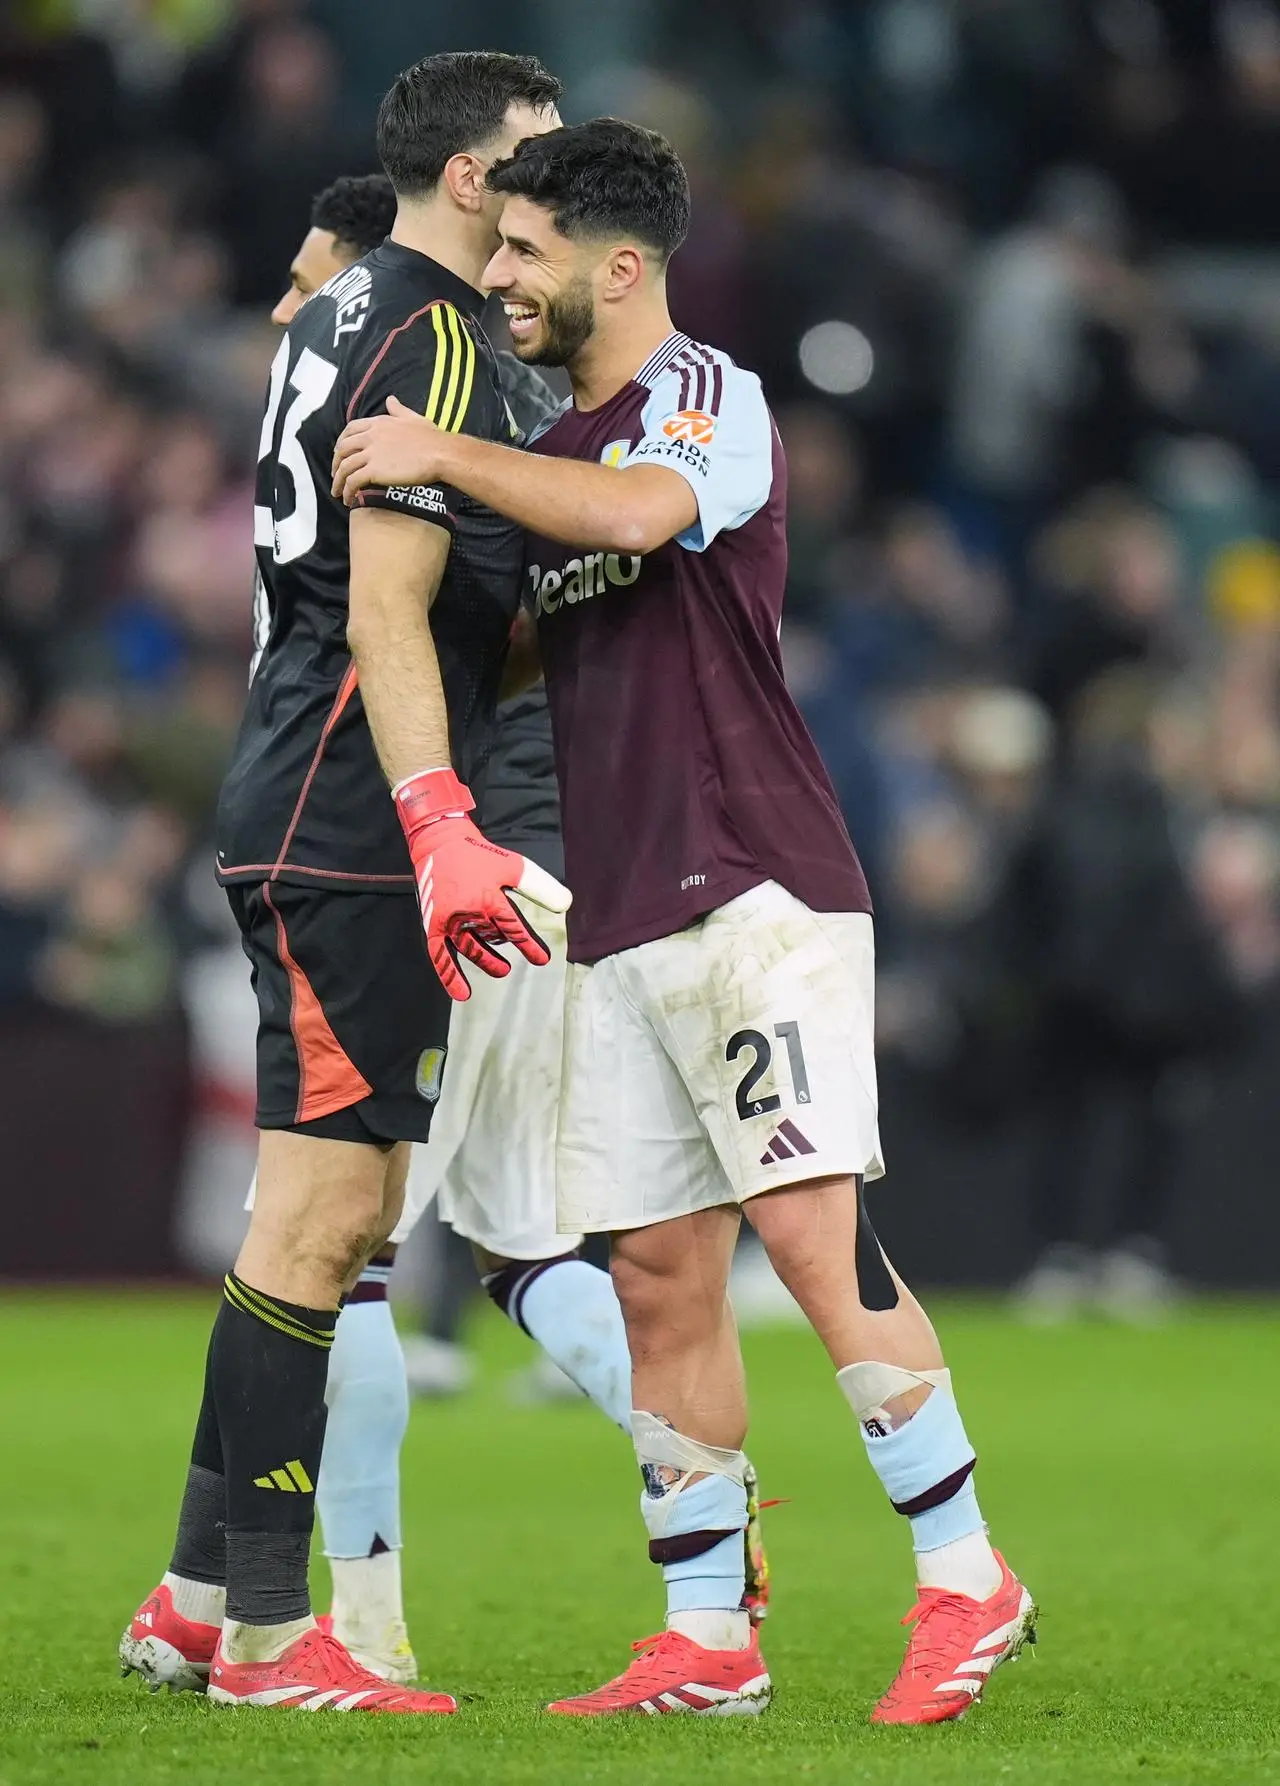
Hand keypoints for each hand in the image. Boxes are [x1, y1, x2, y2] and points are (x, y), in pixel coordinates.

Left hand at [332, 396, 448, 506]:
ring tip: (338, 493)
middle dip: (336, 463)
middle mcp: (370, 436)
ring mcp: (371, 453)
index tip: (340, 453)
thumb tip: (390, 399)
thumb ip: (398, 409)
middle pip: (342, 449)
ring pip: (344, 467)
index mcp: (378, 423)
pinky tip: (349, 499)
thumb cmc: (432, 438)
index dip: (341, 442)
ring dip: (338, 482)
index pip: (350, 429)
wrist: (440, 453)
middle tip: (336, 475)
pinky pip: (353, 481)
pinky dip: (347, 491)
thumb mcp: (413, 417)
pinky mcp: (374, 470)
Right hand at [393, 766, 570, 1000]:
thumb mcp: (514, 866)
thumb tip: (567, 904)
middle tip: (513, 967)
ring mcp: (449, 921)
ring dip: (486, 961)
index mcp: (489, 900)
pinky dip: (449, 975)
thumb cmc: (479, 855)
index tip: (542, 959)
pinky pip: (440, 954)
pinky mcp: (433, 923)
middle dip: (506, 953)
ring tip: (501, 971)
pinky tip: (462, 994)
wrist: (439, 842)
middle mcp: (469, 913)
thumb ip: (540, 886)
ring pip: (471, 948)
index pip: (514, 930)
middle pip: (492, 940)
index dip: (530, 947)